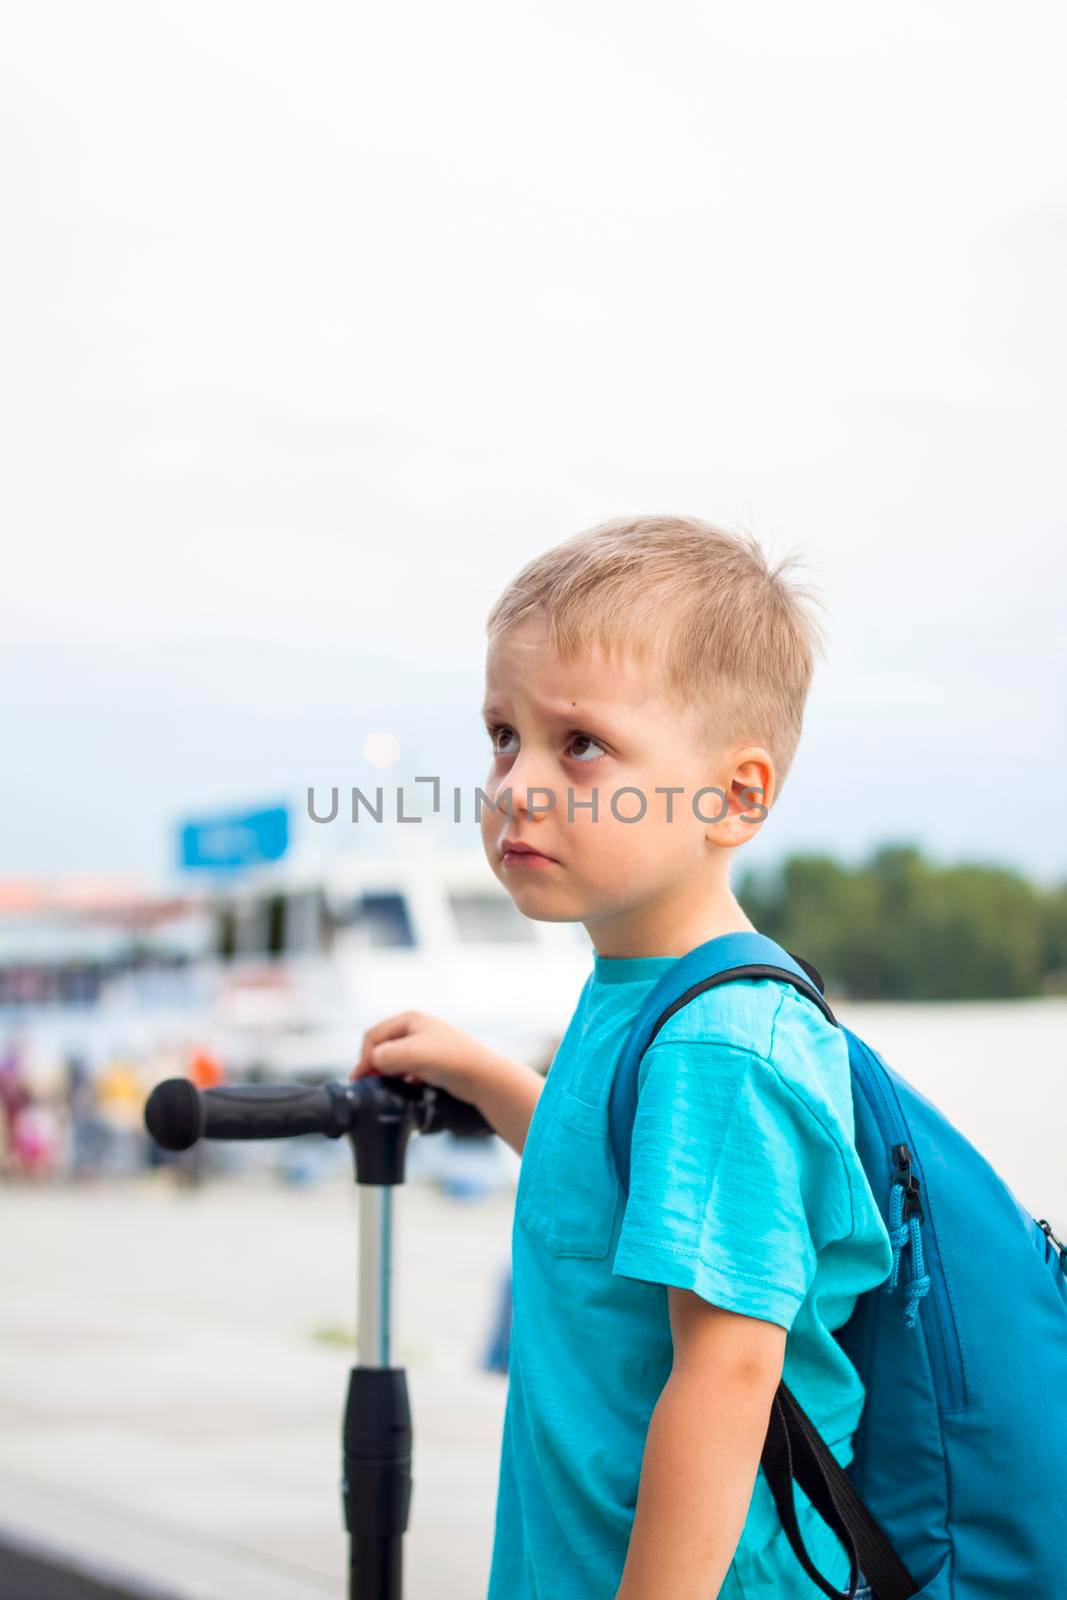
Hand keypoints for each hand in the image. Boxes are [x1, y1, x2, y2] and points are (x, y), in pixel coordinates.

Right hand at [350, 1010, 497, 1104]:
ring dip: (388, 1073)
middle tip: (371, 1085)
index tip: (360, 1079)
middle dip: (375, 1065)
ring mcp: (425, 1045)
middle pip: (383, 1047)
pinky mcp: (433, 1062)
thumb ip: (384, 1057)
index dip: (364, 1057)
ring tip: (388, 1088)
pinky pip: (408, 1070)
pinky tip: (407, 1088)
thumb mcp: (411, 1054)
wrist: (483, 1076)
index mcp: (409, 1019)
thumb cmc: (450, 1059)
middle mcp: (416, 1029)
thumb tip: (370, 1064)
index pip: (373, 1036)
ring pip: (395, 1060)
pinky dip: (403, 1079)